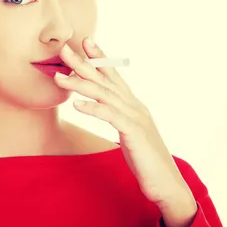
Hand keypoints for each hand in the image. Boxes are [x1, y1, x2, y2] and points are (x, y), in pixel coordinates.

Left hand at [54, 37, 195, 209]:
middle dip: (83, 63)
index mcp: (133, 105)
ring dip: (80, 84)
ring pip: (105, 95)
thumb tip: (106, 111)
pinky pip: (111, 116)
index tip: (85, 41)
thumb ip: (119, 118)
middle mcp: (135, 106)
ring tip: (59, 78)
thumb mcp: (130, 133)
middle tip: (64, 50)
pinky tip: (76, 105)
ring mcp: (136, 118)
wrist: (167, 184)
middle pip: (105, 80)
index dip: (100, 58)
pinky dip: (93, 108)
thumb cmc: (146, 160)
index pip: (114, 76)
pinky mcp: (134, 133)